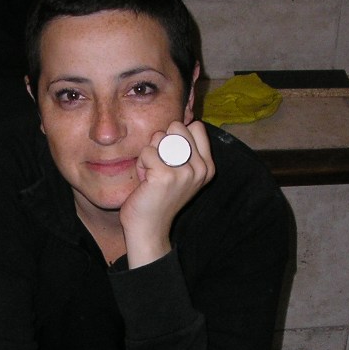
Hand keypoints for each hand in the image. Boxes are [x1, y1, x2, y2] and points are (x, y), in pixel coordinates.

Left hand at [120, 120, 214, 268]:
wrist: (149, 228)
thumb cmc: (159, 197)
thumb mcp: (180, 171)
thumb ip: (183, 148)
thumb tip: (177, 121)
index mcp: (208, 166)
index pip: (195, 127)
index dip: (176, 137)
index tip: (172, 160)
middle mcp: (201, 168)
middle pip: (176, 127)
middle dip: (161, 143)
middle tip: (160, 167)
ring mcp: (185, 172)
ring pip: (159, 138)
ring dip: (149, 155)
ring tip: (152, 175)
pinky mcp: (165, 175)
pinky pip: (146, 152)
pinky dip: (140, 164)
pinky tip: (146, 182)